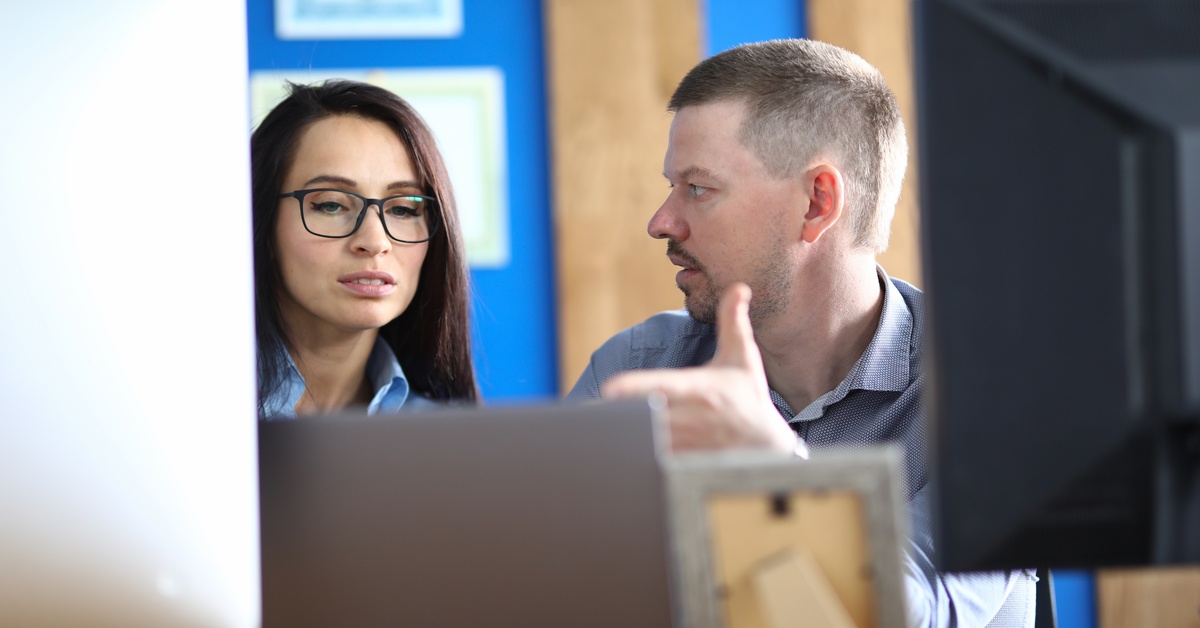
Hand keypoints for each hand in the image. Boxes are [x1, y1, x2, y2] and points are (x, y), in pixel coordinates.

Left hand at [602, 282, 803, 454]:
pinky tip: (618, 452)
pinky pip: (657, 461)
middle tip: (592, 413)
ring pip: (650, 441)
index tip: (610, 389)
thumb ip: (733, 322)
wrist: (769, 444)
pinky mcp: (688, 462)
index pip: (664, 387)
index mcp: (702, 388)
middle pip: (649, 417)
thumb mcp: (744, 358)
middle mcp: (695, 416)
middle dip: (621, 415)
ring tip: (597, 432)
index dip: (636, 388)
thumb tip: (738, 287)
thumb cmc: (749, 396)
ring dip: (625, 436)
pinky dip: (638, 456)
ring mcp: (691, 443)